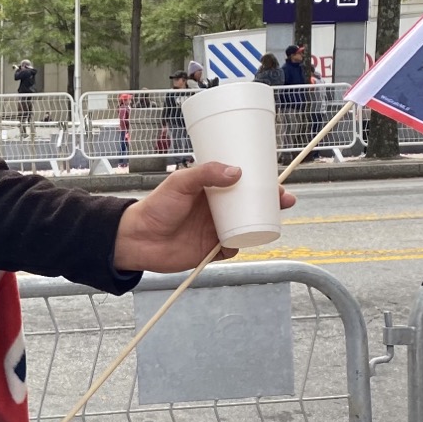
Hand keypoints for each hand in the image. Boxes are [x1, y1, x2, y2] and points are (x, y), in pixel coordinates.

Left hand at [113, 161, 297, 268]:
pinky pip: (233, 247)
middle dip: (271, 203)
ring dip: (262, 224)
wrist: (138, 239)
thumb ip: (206, 173)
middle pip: (251, 204)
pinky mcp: (211, 249)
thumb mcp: (180, 182)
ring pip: (247, 226)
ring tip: (273, 220)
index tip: (276, 179)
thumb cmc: (155, 206)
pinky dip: (241, 245)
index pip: (242, 182)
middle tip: (285, 199)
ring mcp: (215, 229)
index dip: (261, 181)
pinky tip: (249, 240)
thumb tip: (236, 172)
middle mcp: (216, 208)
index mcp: (211, 188)